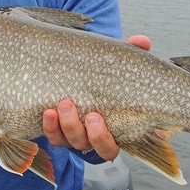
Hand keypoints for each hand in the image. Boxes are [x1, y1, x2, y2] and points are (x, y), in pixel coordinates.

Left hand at [42, 35, 150, 160]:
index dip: (104, 140)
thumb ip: (133, 53)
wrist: (80, 75)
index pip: (109, 148)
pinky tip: (48, 111)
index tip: (98, 118)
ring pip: (68, 141)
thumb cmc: (106, 75)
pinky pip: (52, 135)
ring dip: (66, 126)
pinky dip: (49, 126)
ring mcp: (72, 134)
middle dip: (87, 132)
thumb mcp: (119, 66)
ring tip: (62, 105)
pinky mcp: (56, 130)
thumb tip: (142, 41)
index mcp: (110, 130)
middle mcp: (89, 137)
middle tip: (89, 113)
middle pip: (88, 146)